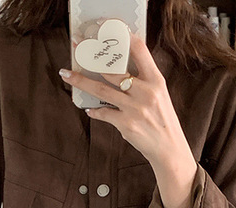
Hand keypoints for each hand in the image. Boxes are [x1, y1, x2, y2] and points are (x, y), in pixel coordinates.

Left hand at [60, 28, 198, 207]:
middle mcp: (145, 91)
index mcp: (155, 80)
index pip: (138, 48)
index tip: (104, 30)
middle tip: (77, 46)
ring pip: (101, 89)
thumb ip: (143, 79)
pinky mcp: (126, 124)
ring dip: (81, 81)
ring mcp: (134, 108)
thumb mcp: (159, 94)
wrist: (169, 149)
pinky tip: (88, 109)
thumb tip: (117, 66)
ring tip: (66, 74)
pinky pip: (103, 113)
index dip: (120, 35)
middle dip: (91, 55)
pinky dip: (94, 111)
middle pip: (112, 68)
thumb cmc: (162, 120)